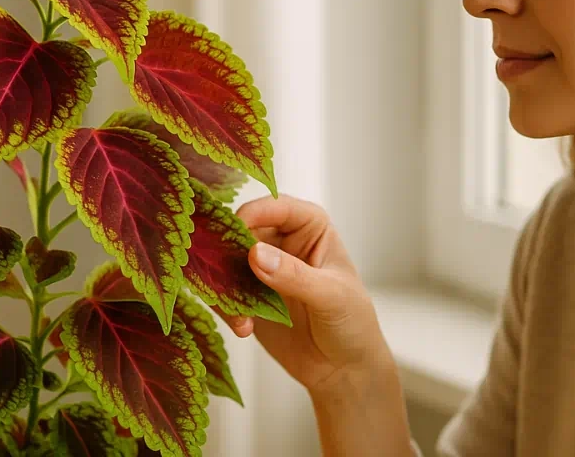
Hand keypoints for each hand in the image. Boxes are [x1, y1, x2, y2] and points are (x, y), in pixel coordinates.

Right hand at [224, 195, 395, 399]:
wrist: (344, 369)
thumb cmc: (352, 322)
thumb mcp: (332, 296)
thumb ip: (295, 275)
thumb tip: (254, 254)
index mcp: (309, 226)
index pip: (277, 207)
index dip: (253, 213)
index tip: (234, 229)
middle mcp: (281, 242)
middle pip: (242, 231)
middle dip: (227, 251)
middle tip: (222, 277)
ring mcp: (261, 270)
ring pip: (226, 262)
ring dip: (224, 285)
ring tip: (239, 315)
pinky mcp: (247, 298)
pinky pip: (223, 294)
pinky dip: (227, 309)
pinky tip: (244, 329)